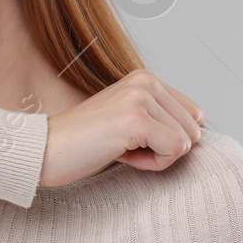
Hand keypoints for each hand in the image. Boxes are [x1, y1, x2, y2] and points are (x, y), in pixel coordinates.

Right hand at [40, 69, 204, 186]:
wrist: (44, 150)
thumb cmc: (83, 143)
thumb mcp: (128, 121)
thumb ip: (160, 118)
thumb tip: (198, 134)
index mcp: (145, 78)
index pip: (194, 115)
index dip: (168, 138)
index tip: (132, 140)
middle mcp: (145, 82)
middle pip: (193, 130)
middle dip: (164, 148)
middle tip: (124, 147)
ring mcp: (140, 99)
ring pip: (185, 142)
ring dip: (156, 157)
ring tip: (119, 149)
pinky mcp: (136, 120)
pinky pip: (174, 151)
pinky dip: (151, 164)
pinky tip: (120, 155)